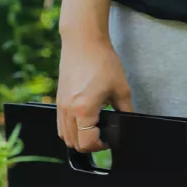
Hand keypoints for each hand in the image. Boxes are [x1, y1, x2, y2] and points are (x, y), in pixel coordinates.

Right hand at [56, 32, 132, 151]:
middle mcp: (68, 110)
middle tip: (103, 135)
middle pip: (74, 144)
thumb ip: (126, 111)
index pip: (87, 143)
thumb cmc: (102, 60)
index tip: (109, 139)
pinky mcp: (58, 99)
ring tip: (94, 128)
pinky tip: (83, 120)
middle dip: (90, 144)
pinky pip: (60, 124)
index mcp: (84, 110)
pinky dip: (71, 128)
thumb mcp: (122, 89)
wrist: (84, 40)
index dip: (100, 146)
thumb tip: (128, 124)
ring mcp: (61, 105)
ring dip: (79, 137)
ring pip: (65, 136)